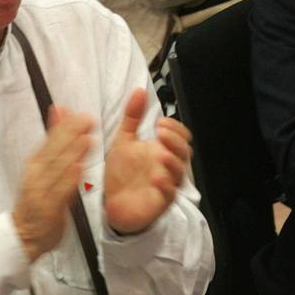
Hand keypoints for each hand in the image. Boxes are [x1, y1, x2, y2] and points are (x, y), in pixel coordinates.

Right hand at [13, 107, 93, 261]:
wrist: (23, 233)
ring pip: (57, 170)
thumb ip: (54, 137)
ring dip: (73, 154)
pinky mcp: (48, 209)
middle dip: (71, 134)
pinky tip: (79, 169)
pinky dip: (69, 180)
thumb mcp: (43, 164)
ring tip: (87, 139)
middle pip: (54, 151)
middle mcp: (36, 174)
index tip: (82, 114)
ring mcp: (41, 192)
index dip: (65, 125)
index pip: (50, 139)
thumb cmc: (38, 195)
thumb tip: (59, 108)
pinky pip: (60, 192)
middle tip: (88, 120)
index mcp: (35, 161)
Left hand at [104, 88, 191, 234]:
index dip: (175, 128)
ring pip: (180, 172)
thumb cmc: (121, 173)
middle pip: (184, 151)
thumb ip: (132, 116)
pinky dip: (166, 185)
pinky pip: (170, 194)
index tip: (160, 123)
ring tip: (160, 153)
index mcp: (162, 149)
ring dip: (173, 161)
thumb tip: (139, 91)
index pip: (181, 135)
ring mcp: (166, 183)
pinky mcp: (160, 201)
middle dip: (175, 140)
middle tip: (160, 133)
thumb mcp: (123, 140)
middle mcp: (167, 165)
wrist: (110, 204)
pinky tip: (156, 177)